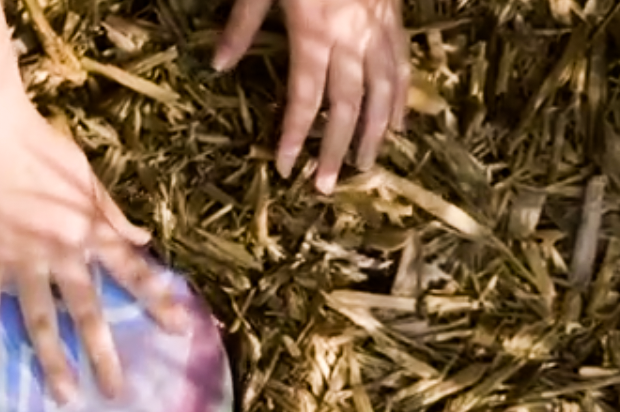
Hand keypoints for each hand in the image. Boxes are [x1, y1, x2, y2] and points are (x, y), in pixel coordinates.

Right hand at [0, 106, 191, 404]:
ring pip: (41, 320)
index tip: (179, 329)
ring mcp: (22, 261)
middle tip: (115, 393)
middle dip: (104, 354)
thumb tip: (143, 239)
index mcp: (91, 230)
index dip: (157, 300)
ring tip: (63, 397)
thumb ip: (112, 213)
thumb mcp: (88, 176)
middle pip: (87, 311)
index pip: (132, 271)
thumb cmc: (40, 145)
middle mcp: (61, 254)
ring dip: (52, 361)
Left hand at [213, 0, 407, 193]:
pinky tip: (396, 123)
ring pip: (382, 91)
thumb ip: (242, 24)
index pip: (305, 96)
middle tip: (326, 186)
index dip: (295, 135)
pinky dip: (400, 97)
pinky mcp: (395, 18)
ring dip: (374, 132)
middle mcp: (350, 38)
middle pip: (347, 104)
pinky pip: (402, 64)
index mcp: (314, 31)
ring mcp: (377, 30)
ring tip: (365, 165)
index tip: (285, 168)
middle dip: (336, 149)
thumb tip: (217, 65)